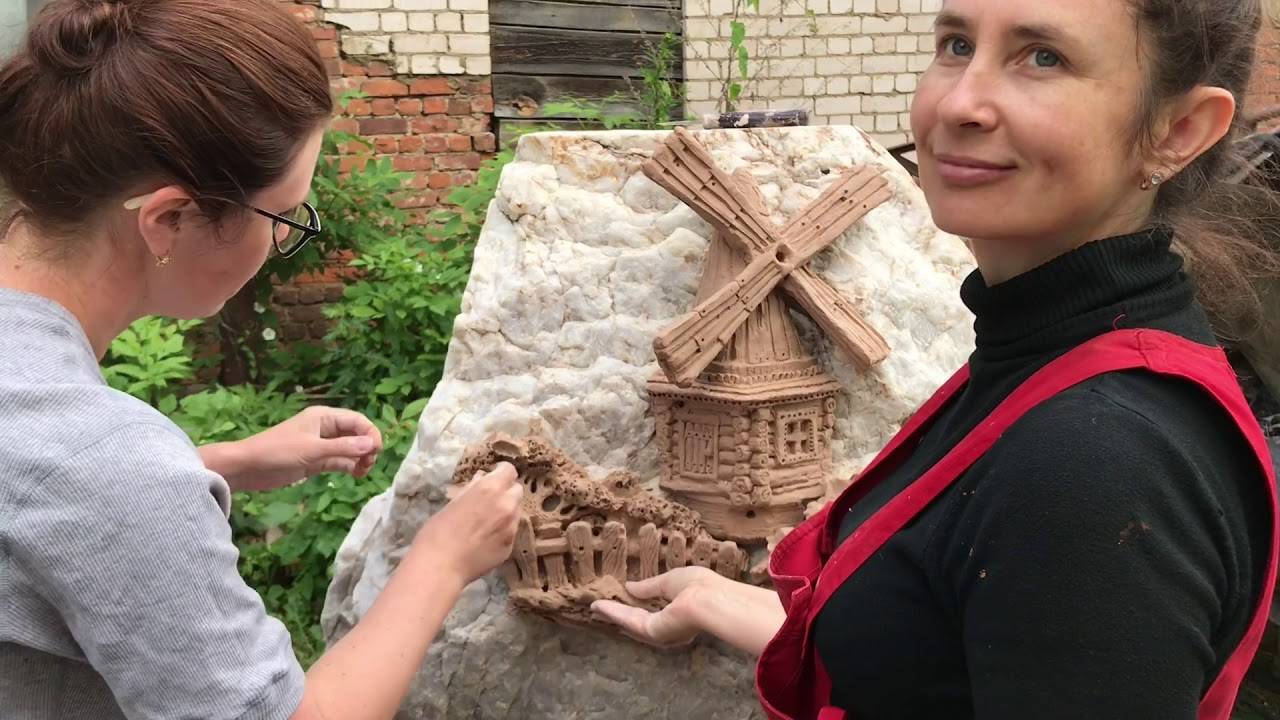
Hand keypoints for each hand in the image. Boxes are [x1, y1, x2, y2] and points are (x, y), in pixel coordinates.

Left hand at [202, 406, 381, 491]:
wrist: (247, 467)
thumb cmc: (277, 452)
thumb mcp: (312, 450)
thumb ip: (343, 448)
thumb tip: (372, 444)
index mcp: (324, 417)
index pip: (357, 420)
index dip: (370, 433)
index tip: (376, 451)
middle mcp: (325, 428)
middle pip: (356, 434)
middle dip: (366, 447)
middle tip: (368, 464)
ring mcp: (321, 445)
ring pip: (349, 449)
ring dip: (359, 458)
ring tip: (362, 472)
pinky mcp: (315, 461)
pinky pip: (339, 461)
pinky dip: (349, 466)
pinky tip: (355, 474)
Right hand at [417, 463, 522, 584]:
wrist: (440, 565)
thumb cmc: (438, 531)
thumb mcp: (453, 502)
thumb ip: (472, 489)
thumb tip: (482, 478)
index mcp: (490, 489)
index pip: (509, 470)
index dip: (501, 472)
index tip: (494, 476)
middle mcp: (507, 505)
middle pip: (517, 490)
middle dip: (506, 492)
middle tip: (491, 500)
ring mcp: (512, 527)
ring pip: (516, 512)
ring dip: (507, 511)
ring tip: (487, 522)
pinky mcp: (511, 546)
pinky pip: (511, 531)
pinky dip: (503, 531)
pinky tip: (486, 539)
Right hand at [591, 566, 723, 646]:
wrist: (709, 600)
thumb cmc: (697, 586)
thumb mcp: (670, 581)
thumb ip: (649, 587)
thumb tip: (630, 587)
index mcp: (678, 613)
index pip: (655, 611)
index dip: (637, 605)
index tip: (622, 597)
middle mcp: (669, 626)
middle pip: (639, 621)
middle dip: (620, 614)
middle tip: (601, 608)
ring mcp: (660, 631)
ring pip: (631, 622)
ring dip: (612, 614)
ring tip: (595, 606)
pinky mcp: (652, 632)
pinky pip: (629, 620)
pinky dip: (613, 612)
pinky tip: (599, 606)